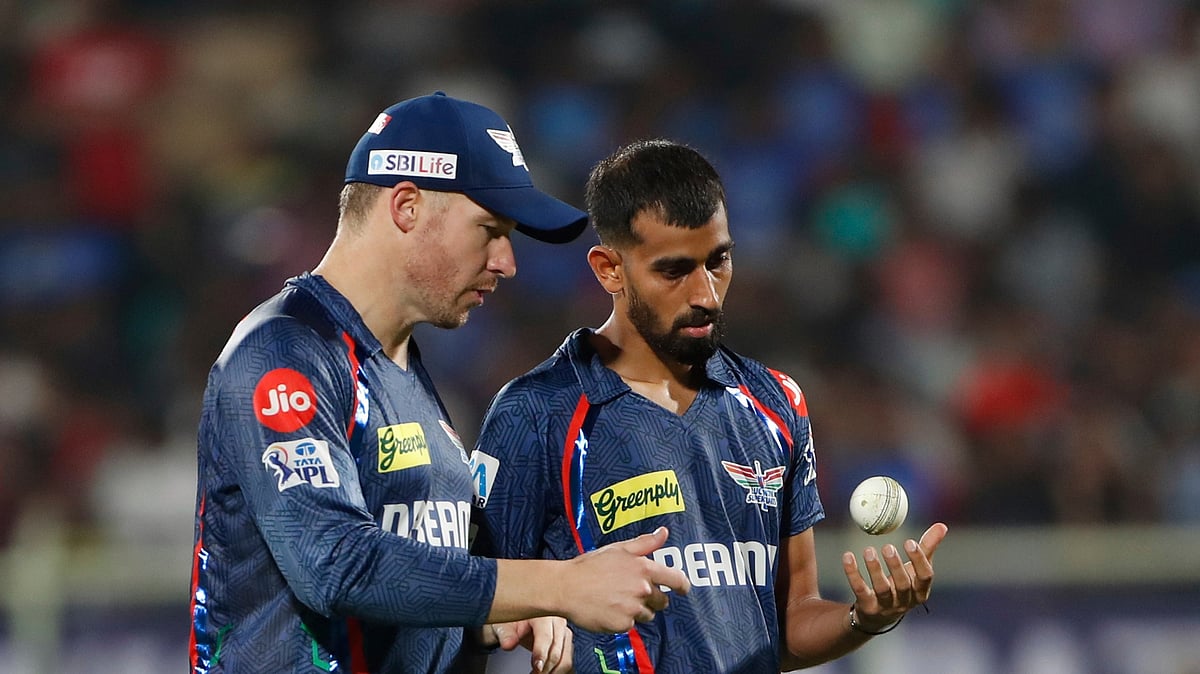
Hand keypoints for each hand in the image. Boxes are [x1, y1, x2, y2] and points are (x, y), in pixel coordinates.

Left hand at [486, 617, 572, 673]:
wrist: (519, 618)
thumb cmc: (513, 620)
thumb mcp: (504, 624)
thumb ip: (506, 634)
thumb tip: (508, 644)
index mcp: (544, 613)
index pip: (546, 638)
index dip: (541, 654)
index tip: (537, 668)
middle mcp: (558, 621)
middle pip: (557, 651)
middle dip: (546, 668)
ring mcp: (565, 632)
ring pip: (566, 659)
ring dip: (553, 671)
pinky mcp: (567, 642)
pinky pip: (568, 661)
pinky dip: (558, 670)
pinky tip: (547, 672)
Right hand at [564, 526, 689, 632]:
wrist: (566, 587)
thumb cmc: (590, 566)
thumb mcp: (618, 549)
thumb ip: (645, 543)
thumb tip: (663, 532)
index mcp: (643, 568)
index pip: (676, 579)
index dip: (682, 585)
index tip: (683, 589)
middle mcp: (642, 589)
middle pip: (662, 600)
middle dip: (653, 598)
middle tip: (633, 592)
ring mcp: (633, 608)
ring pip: (647, 615)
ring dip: (638, 610)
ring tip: (617, 600)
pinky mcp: (622, 624)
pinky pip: (631, 625)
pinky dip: (623, 619)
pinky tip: (609, 609)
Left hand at [841, 522, 947, 630]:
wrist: (879, 615)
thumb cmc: (902, 585)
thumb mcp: (915, 569)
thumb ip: (927, 548)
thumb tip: (942, 526)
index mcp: (921, 591)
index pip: (925, 577)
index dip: (919, 560)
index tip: (910, 542)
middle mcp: (905, 601)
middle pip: (903, 584)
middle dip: (896, 566)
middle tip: (887, 547)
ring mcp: (886, 606)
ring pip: (882, 588)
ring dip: (875, 569)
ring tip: (869, 551)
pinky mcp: (867, 607)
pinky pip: (860, 589)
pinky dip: (853, 573)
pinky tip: (848, 557)